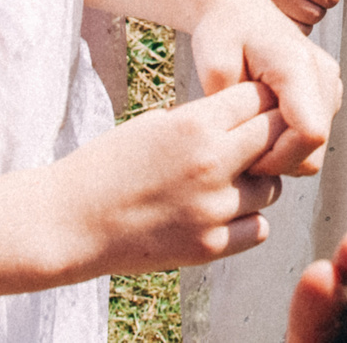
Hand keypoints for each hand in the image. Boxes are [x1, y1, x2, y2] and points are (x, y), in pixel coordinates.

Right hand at [44, 82, 288, 278]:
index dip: (259, 100)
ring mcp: (213, 209)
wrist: (69, 222)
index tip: (255, 108)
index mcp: (194, 125)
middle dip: (271, 136)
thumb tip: (244, 119)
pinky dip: (247, 222)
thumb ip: (201, 120)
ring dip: (259, 183)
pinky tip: (222, 215)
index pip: (258, 98)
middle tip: (256, 143)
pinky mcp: (209, 247)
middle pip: (276, 137)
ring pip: (274, 188)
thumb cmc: (106, 166)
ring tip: (229, 183)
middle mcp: (211, 164)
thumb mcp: (153, 124)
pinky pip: (258, 229)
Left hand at [189, 0, 341, 178]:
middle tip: (239, 149)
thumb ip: (233, 109)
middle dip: (277, 161)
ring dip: (282, 153)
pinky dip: (288, 143)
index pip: (310, 134)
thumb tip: (248, 148)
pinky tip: (261, 127)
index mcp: (298, 65)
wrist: (237, 8)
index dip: (277, 160)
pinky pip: (313, 137)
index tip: (243, 157)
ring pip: (316, 148)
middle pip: (315, 148)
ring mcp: (330, 83)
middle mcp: (324, 74)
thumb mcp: (215, 67)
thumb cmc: (222, 33)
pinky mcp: (327, 92)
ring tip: (248, 133)